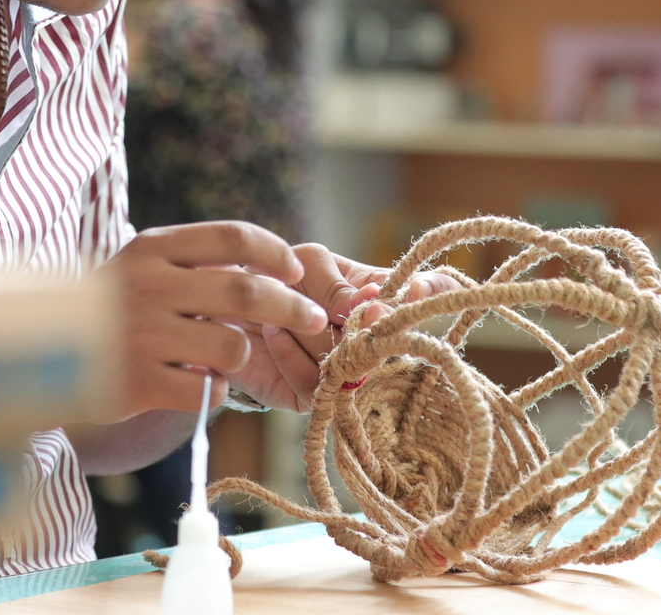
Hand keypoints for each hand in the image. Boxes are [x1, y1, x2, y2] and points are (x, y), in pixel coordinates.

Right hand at [104, 221, 326, 417]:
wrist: (37, 352)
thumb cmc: (110, 305)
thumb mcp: (143, 265)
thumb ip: (198, 261)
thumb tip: (275, 269)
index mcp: (152, 248)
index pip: (232, 237)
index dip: (275, 254)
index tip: (296, 272)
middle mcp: (147, 286)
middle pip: (246, 293)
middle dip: (292, 307)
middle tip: (313, 319)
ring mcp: (141, 336)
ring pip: (232, 346)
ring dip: (241, 355)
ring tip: (223, 357)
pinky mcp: (137, 383)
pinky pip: (208, 390)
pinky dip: (215, 389)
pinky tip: (198, 383)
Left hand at [229, 245, 466, 412]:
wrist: (226, 308)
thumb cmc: (276, 277)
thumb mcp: (309, 263)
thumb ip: (339, 284)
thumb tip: (372, 303)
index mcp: (382, 295)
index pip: (434, 291)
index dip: (435, 291)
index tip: (414, 289)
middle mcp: (374, 336)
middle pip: (392, 340)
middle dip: (362, 325)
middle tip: (333, 310)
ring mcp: (349, 369)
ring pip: (352, 363)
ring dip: (311, 332)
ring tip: (281, 311)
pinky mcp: (316, 396)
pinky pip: (316, 382)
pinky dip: (289, 353)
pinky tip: (272, 332)